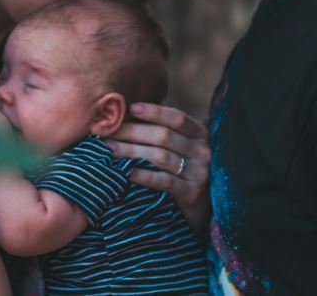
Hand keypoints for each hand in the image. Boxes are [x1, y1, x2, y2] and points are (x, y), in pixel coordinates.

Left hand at [106, 103, 210, 235]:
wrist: (207, 208)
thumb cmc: (189, 171)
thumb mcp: (186, 148)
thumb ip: (169, 132)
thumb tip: (134, 113)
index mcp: (201, 135)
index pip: (178, 118)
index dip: (155, 112)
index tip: (132, 108)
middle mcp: (202, 152)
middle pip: (164, 136)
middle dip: (133, 132)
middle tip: (109, 132)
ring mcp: (199, 173)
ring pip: (160, 157)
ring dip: (132, 151)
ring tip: (111, 149)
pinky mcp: (191, 193)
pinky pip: (165, 181)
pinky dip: (145, 176)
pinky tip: (129, 173)